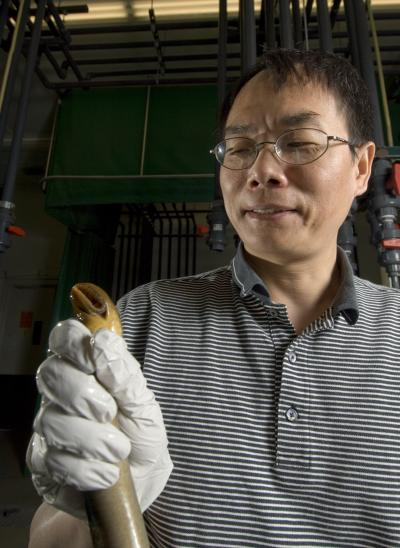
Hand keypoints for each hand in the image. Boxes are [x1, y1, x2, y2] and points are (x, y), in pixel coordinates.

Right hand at [27, 319, 171, 519]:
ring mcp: (48, 427)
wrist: (141, 481)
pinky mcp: (43, 464)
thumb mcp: (144, 403)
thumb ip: (123, 373)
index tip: (93, 361)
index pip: (63, 337)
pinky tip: (107, 473)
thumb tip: (102, 340)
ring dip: (90, 439)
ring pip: (49, 421)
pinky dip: (84, 469)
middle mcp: (60, 393)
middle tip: (110, 413)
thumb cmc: (141, 434)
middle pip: (49, 374)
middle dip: (82, 395)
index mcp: (85, 368)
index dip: (73, 343)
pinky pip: (51, 461)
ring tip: (119, 451)